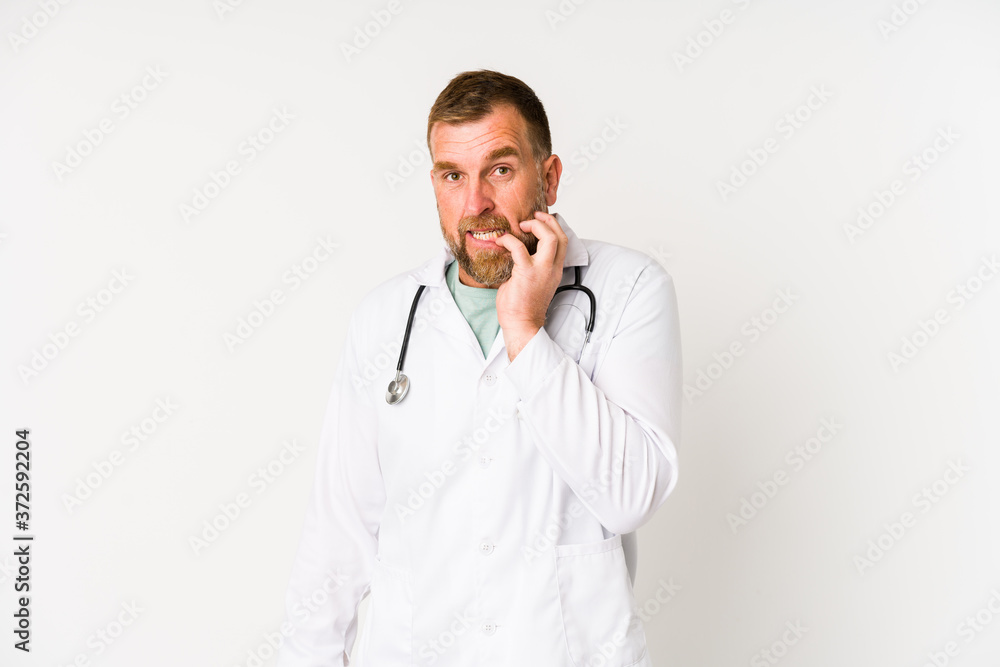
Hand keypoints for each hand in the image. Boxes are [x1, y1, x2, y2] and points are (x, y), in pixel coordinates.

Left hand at [493, 211, 567, 360]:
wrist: (521, 324)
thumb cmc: (523, 306)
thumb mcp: (533, 281)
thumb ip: (531, 264)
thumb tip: (518, 250)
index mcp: (555, 270)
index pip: (564, 242)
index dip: (554, 226)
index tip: (541, 221)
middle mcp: (552, 269)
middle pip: (560, 236)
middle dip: (547, 221)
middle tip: (532, 218)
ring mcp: (541, 270)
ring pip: (549, 238)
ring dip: (536, 226)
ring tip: (522, 225)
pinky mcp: (526, 273)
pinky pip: (519, 248)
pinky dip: (509, 240)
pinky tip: (501, 240)